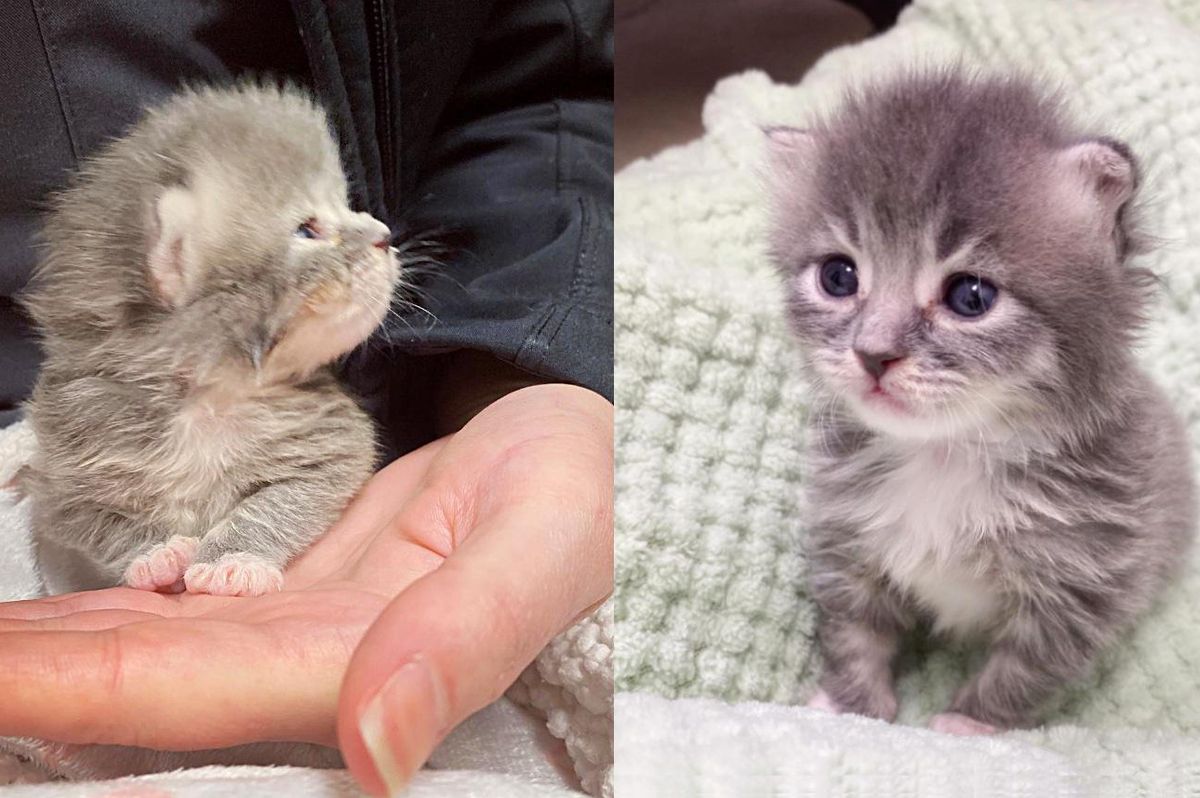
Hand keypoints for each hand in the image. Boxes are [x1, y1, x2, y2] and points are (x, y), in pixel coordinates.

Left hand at [0, 384, 612, 785]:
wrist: (565, 441)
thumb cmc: (571, 486)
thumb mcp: (545, 546)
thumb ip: (466, 642)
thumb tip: (375, 753)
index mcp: (377, 673)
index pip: (201, 695)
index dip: (83, 693)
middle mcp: (327, 675)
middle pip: (157, 686)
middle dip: (42, 680)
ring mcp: (309, 634)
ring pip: (163, 654)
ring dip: (59, 656)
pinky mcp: (303, 594)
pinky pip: (194, 616)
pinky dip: (116, 617)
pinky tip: (54, 621)